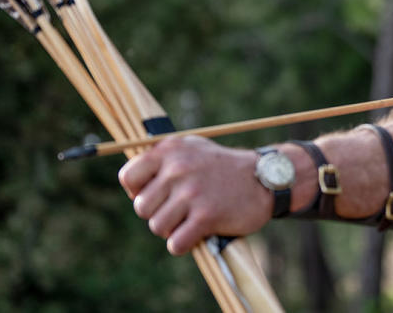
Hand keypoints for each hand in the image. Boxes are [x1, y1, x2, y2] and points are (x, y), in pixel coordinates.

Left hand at [118, 135, 271, 254]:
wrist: (264, 178)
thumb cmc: (222, 167)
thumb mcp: (191, 149)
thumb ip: (162, 160)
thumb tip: (130, 184)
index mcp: (170, 150)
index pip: (128, 178)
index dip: (137, 192)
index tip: (156, 194)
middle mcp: (178, 169)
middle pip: (141, 208)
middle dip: (157, 213)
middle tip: (177, 210)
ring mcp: (192, 193)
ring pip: (156, 227)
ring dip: (171, 230)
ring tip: (188, 221)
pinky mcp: (207, 216)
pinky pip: (176, 243)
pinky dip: (183, 244)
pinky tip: (196, 234)